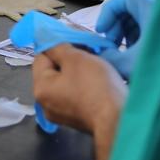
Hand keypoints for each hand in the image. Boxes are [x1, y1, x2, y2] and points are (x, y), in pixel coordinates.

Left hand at [33, 45, 127, 159]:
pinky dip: (84, 85)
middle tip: (88, 52)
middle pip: (53, 71)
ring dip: (78, 71)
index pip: (41, 56)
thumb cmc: (94, 86)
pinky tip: (98, 81)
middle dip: (69, 58)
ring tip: (95, 64)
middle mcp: (45, 104)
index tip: (77, 42)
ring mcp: (61, 114)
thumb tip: (47, 39)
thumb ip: (57, 46)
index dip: (58, 45)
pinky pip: (75, 94)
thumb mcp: (75, 58)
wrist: (118, 120)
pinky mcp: (76, 119)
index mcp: (40, 88)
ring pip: (65, 82)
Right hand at [95, 0, 154, 79]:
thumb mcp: (131, 62)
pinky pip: (149, 34)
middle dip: (116, 27)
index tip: (101, 30)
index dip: (109, 11)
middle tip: (110, 45)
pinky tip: (135, 61)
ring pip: (139, 24)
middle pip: (130, 11)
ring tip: (122, 56)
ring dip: (126, 37)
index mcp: (152, 9)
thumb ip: (111, 58)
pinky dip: (138, 44)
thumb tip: (103, 56)